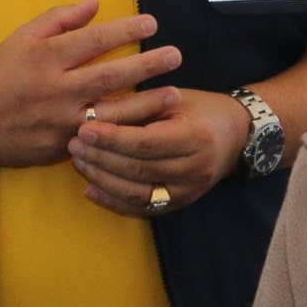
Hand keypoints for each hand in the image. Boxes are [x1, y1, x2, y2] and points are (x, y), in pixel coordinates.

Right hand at [0, 0, 181, 168]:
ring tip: (175, 94)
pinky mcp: (62, 148)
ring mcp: (60, 122)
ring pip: (112, 113)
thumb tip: (94, 4)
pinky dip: (127, 132)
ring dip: (147, 104)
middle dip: (147, 65)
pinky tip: (149, 126)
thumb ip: (58, 19)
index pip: (94, 39)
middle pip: (111, 75)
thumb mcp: (20, 38)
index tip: (152, 23)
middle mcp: (55, 90)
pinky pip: (101, 139)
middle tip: (176, 55)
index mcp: (45, 58)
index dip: (126, 29)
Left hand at [70, 89, 248, 217]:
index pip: (146, 143)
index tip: (84, 128)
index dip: (112, 138)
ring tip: (78, 162)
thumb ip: (136, 107)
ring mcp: (188, 191)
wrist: (233, 135)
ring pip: (138, 194)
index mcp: (194, 137)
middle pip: (139, 169)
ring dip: (103, 180)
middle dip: (101, 158)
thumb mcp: (171, 98)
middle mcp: (194, 169)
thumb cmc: (197, 109)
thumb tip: (92, 111)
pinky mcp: (179, 204)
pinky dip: (114, 202)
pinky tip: (91, 190)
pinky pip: (142, 209)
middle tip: (73, 144)